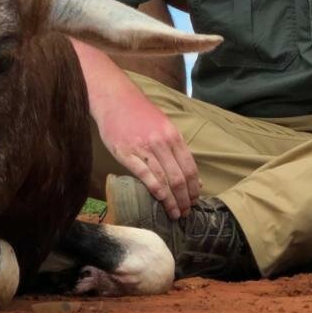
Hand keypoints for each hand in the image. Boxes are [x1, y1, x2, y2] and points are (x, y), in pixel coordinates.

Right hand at [93, 85, 198, 218]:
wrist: (116, 99)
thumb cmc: (141, 115)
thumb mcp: (165, 127)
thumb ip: (178, 150)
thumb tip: (195, 177)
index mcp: (173, 136)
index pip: (190, 167)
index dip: (194, 188)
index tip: (195, 201)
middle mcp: (162, 142)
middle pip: (179, 177)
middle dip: (184, 198)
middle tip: (186, 213)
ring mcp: (144, 147)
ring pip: (163, 179)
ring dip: (171, 200)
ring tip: (174, 213)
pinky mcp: (126, 152)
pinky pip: (143, 173)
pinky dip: (154, 188)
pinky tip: (160, 199)